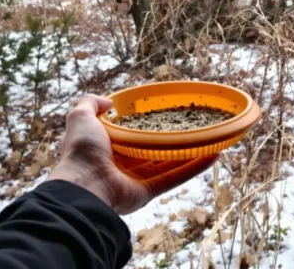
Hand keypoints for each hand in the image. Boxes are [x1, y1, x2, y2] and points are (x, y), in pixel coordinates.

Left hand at [48, 94, 217, 213]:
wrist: (84, 185)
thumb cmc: (82, 150)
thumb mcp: (80, 118)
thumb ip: (89, 103)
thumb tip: (109, 100)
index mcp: (107, 147)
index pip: (130, 134)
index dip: (146, 124)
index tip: (163, 114)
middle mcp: (122, 164)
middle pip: (153, 149)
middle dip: (173, 139)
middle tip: (192, 125)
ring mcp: (137, 179)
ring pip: (169, 162)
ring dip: (191, 152)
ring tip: (210, 139)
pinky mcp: (149, 191)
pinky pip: (175, 177)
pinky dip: (194, 168)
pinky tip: (213, 155)